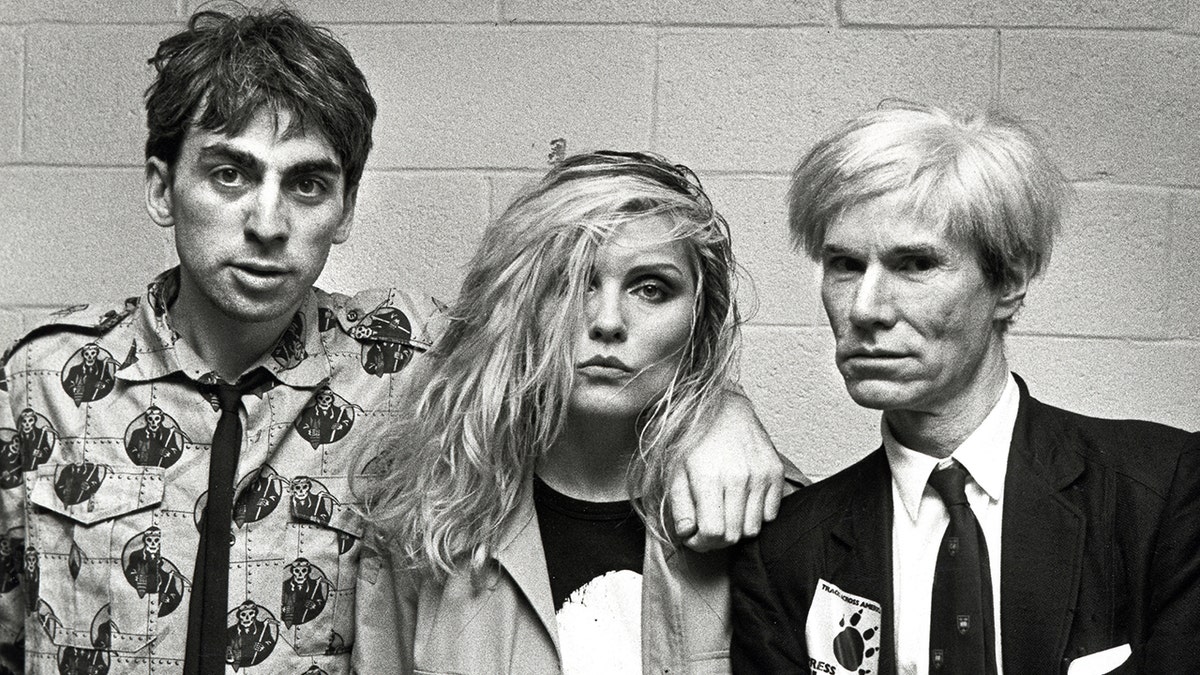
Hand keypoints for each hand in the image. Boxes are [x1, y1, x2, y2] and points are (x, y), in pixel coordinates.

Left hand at [668, 391, 782, 551]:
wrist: (724, 407)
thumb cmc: (695, 439)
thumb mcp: (675, 470)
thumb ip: (680, 506)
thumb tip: (687, 534)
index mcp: (709, 477)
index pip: (713, 533)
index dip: (701, 543)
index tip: (694, 537)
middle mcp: (738, 477)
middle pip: (733, 535)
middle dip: (716, 540)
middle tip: (706, 528)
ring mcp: (760, 475)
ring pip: (753, 528)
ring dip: (736, 528)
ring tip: (723, 513)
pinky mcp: (775, 472)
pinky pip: (770, 514)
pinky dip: (755, 515)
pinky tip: (741, 502)